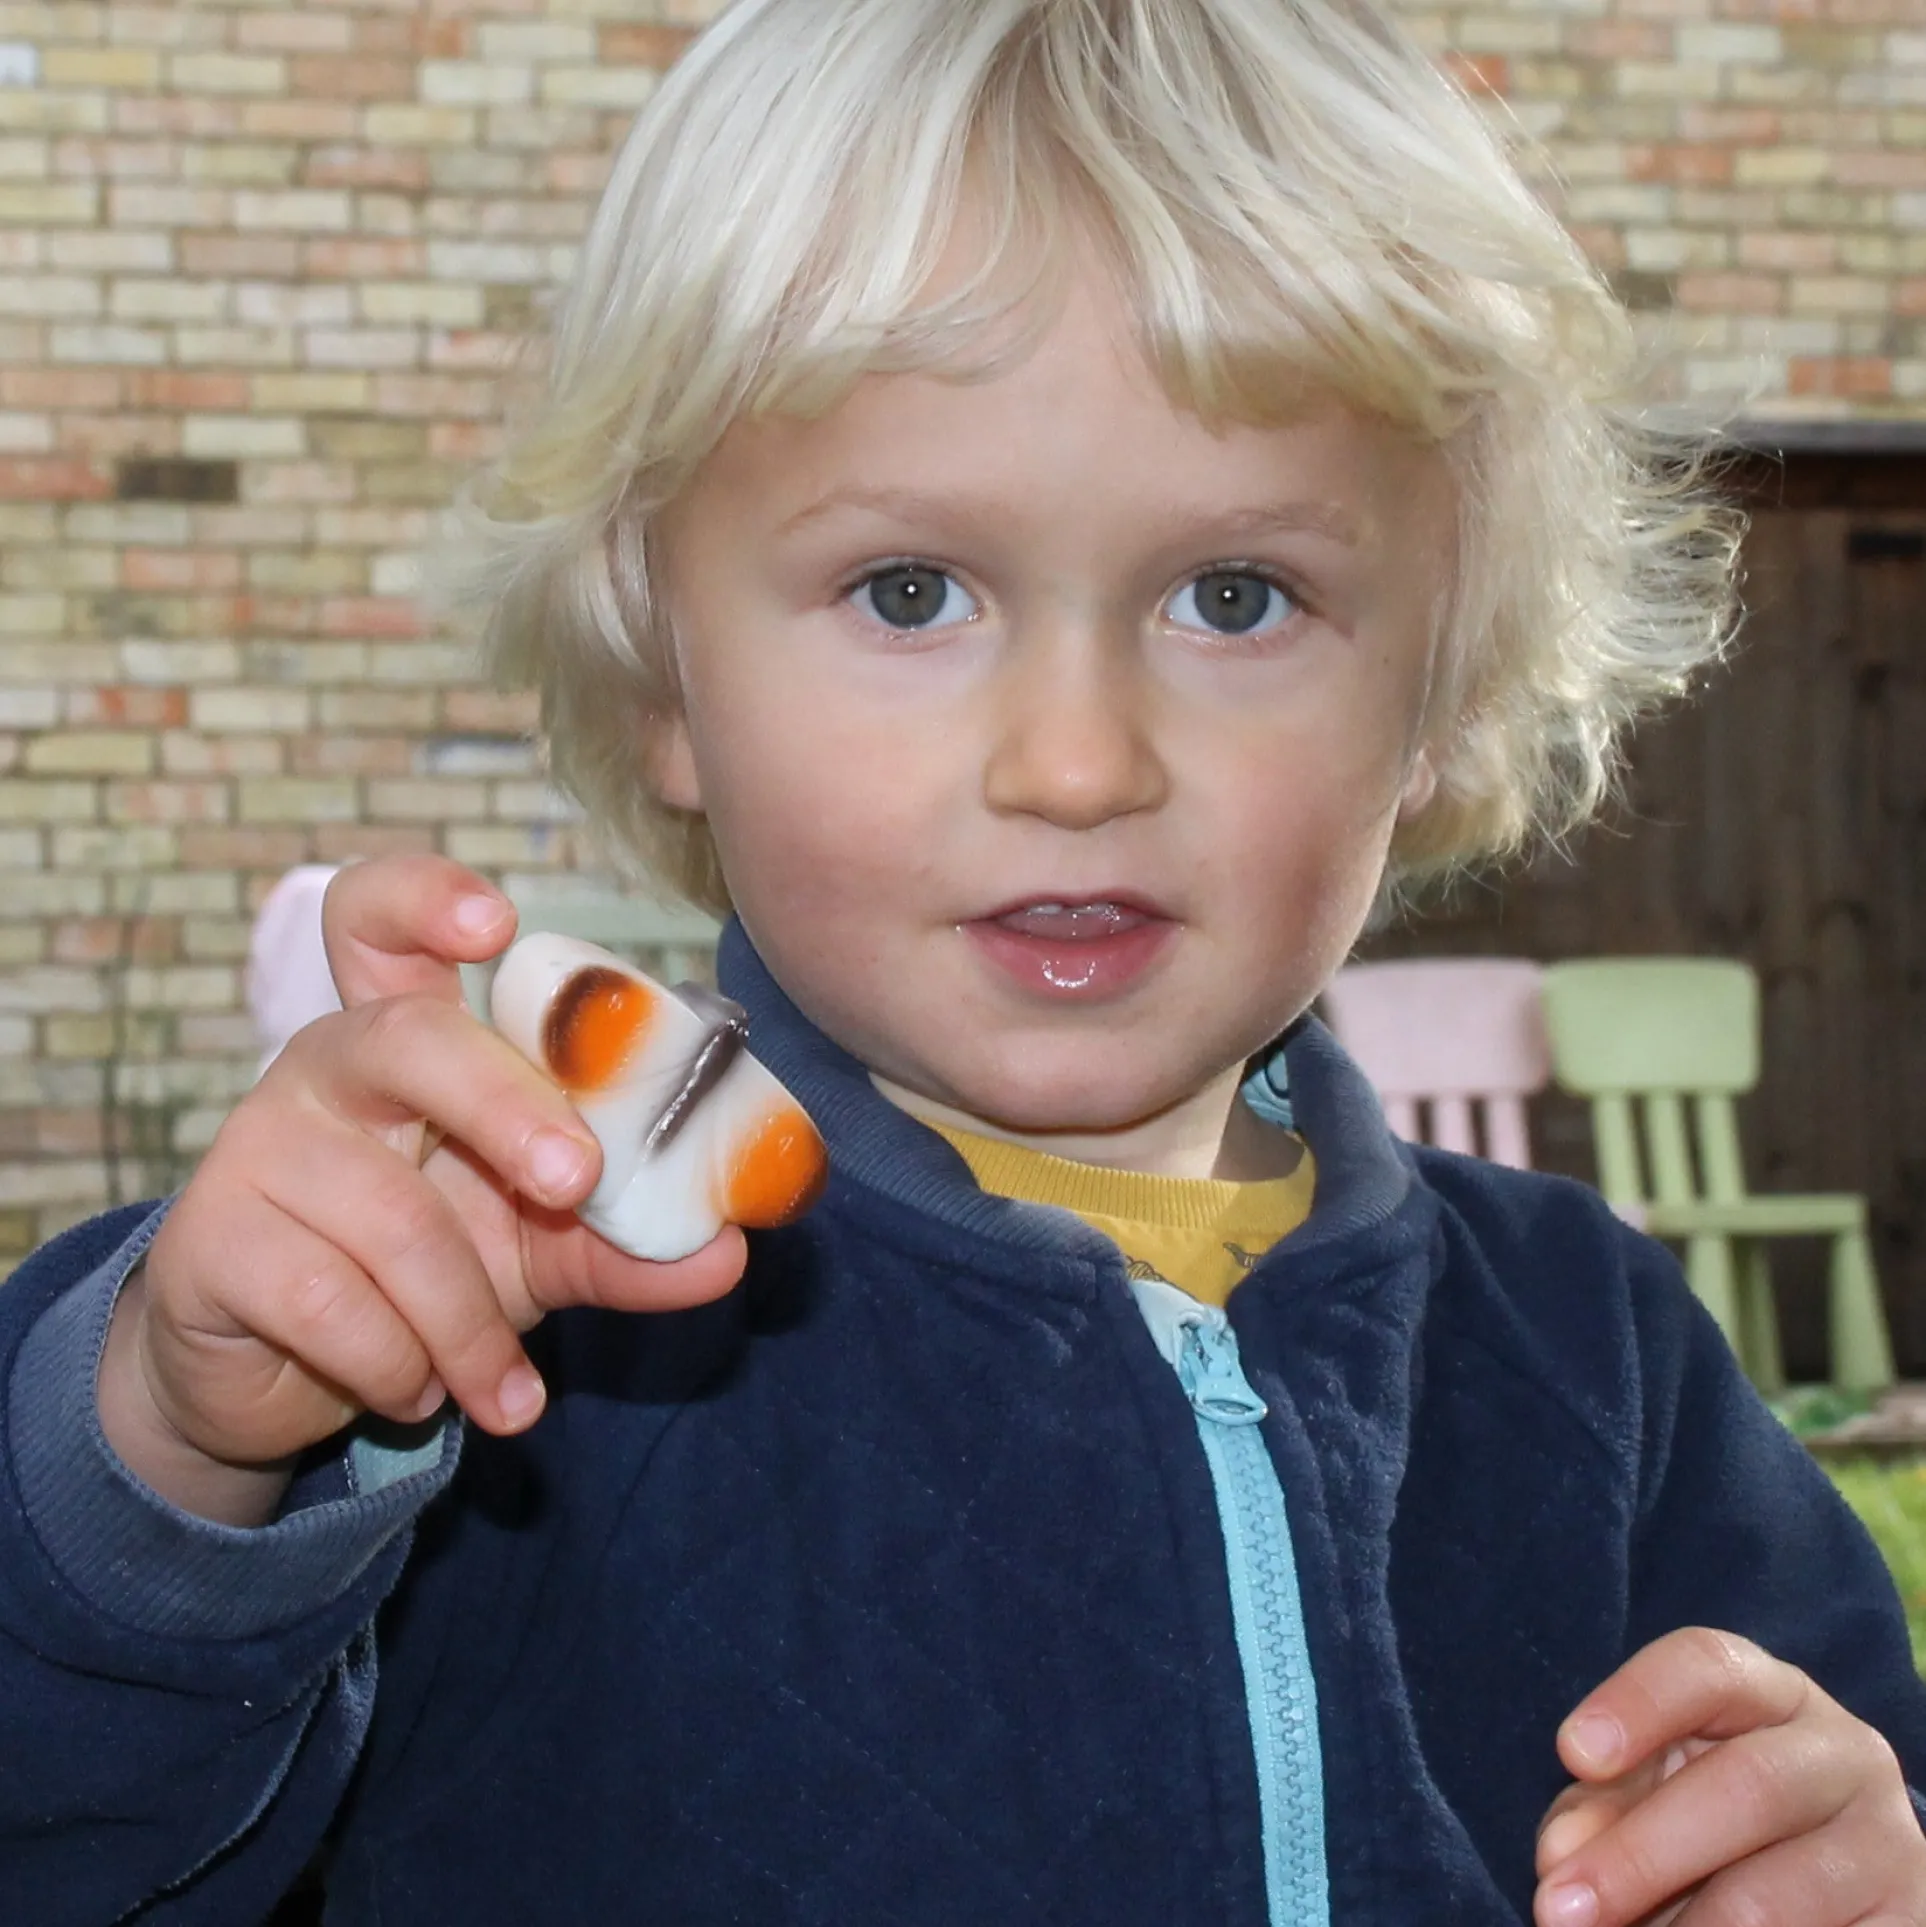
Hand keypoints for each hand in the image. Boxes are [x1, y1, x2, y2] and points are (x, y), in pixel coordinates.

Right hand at [99, 855, 747, 1524]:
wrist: (292, 1381)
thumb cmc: (428, 1272)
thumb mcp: (542, 1249)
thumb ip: (631, 1241)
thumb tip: (730, 1250)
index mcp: (410, 1037)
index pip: (384, 922)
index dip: (429, 899)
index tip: (495, 924)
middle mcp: (328, 1065)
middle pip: (409, 1037)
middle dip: (505, 1106)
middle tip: (575, 1180)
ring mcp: (260, 1145)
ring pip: (393, 1215)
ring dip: (469, 1323)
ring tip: (503, 1387)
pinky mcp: (211, 1240)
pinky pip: (331, 1302)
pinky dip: (400, 1365)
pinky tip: (415, 1390)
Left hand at [1535, 1626, 1925, 1925]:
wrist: (1829, 1898)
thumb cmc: (1706, 1824)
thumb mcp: (1649, 1796)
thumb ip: (1601, 1810)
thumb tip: (1562, 1858)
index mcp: (1771, 1694)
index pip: (1709, 1666)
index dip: (1639, 1702)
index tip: (1569, 1753)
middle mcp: (1845, 1753)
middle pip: (1746, 1785)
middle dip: (1639, 1854)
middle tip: (1556, 1908)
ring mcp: (1888, 1845)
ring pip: (1778, 1890)